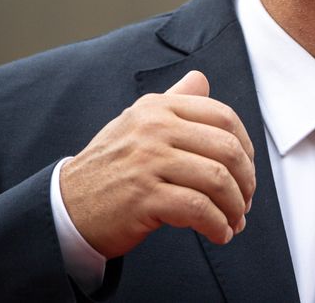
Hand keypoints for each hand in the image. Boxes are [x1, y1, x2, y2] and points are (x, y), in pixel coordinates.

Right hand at [59, 70, 255, 258]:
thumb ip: (173, 101)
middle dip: (246, 180)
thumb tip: (201, 80)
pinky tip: (219, 234)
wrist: (67, 205)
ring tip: (234, 222)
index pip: (223, 117)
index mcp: (158, 108)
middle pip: (227, 149)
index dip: (246, 147)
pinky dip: (217, 225)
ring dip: (234, 207)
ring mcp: (148, 161)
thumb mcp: (137, 123)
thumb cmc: (110, 167)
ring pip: (217, 180)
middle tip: (244, 201)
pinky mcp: (143, 197)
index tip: (246, 171)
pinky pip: (199, 209)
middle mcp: (153, 128)